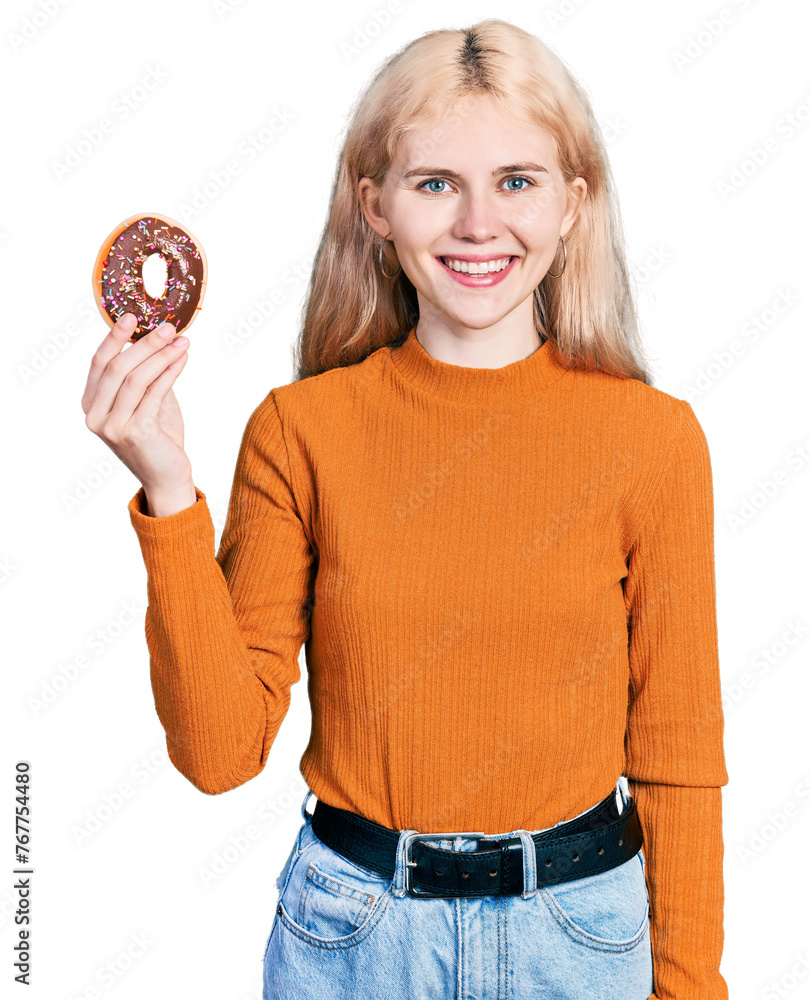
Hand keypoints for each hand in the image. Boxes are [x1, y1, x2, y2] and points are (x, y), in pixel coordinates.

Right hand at [81, 313, 192, 496]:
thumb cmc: (158, 438)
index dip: (114, 338)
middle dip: (144, 344)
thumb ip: (144, 376)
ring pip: (136, 379)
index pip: (99, 363)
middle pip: (117, 368)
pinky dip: (170, 373)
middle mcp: (96, 416)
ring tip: (182, 341)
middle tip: (168, 327)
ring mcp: (113, 427)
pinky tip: (182, 359)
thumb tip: (156, 339)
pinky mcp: (136, 434)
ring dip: (162, 356)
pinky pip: (154, 394)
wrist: (167, 477)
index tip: (131, 315)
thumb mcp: (146, 402)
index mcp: (91, 405)